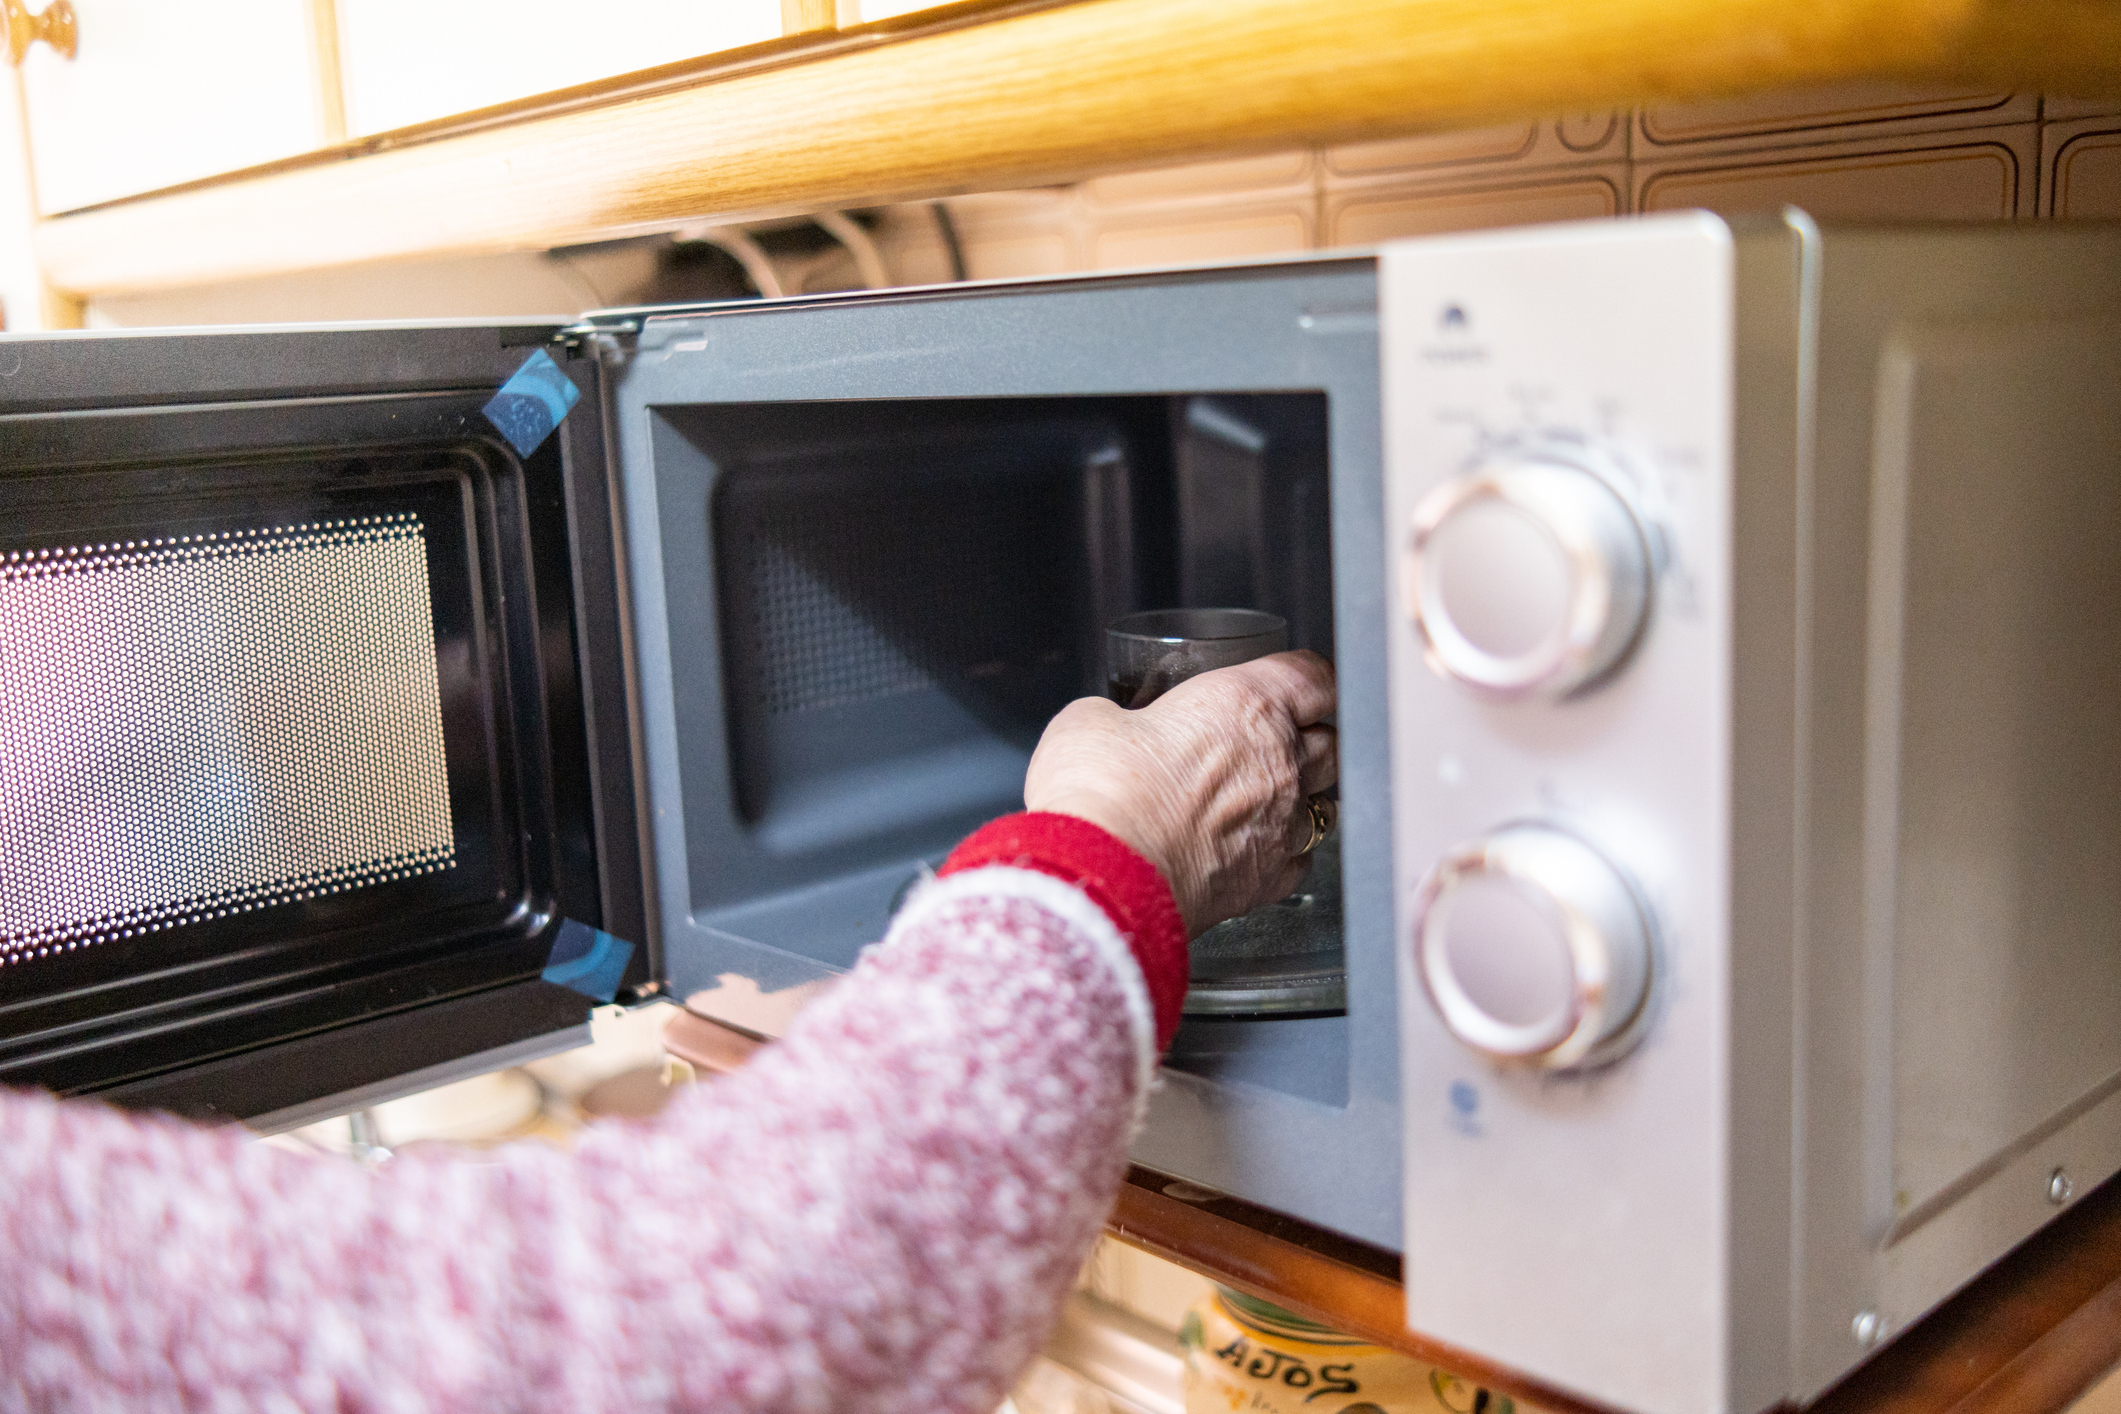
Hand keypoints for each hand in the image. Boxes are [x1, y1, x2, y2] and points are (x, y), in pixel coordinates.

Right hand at [1023, 651, 1337, 936]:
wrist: (1108, 873)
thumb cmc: (1103, 791)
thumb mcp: (1092, 721)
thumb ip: (1117, 717)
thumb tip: (1109, 727)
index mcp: (1246, 705)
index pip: (1314, 678)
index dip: (1316, 680)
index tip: (1310, 684)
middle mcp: (1278, 762)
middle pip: (1331, 742)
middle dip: (1316, 740)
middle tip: (1292, 739)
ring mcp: (1280, 825)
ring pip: (1324, 806)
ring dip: (1305, 799)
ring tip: (1278, 799)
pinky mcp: (1267, 880)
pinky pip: (1298, 862)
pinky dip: (1285, 855)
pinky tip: (1260, 853)